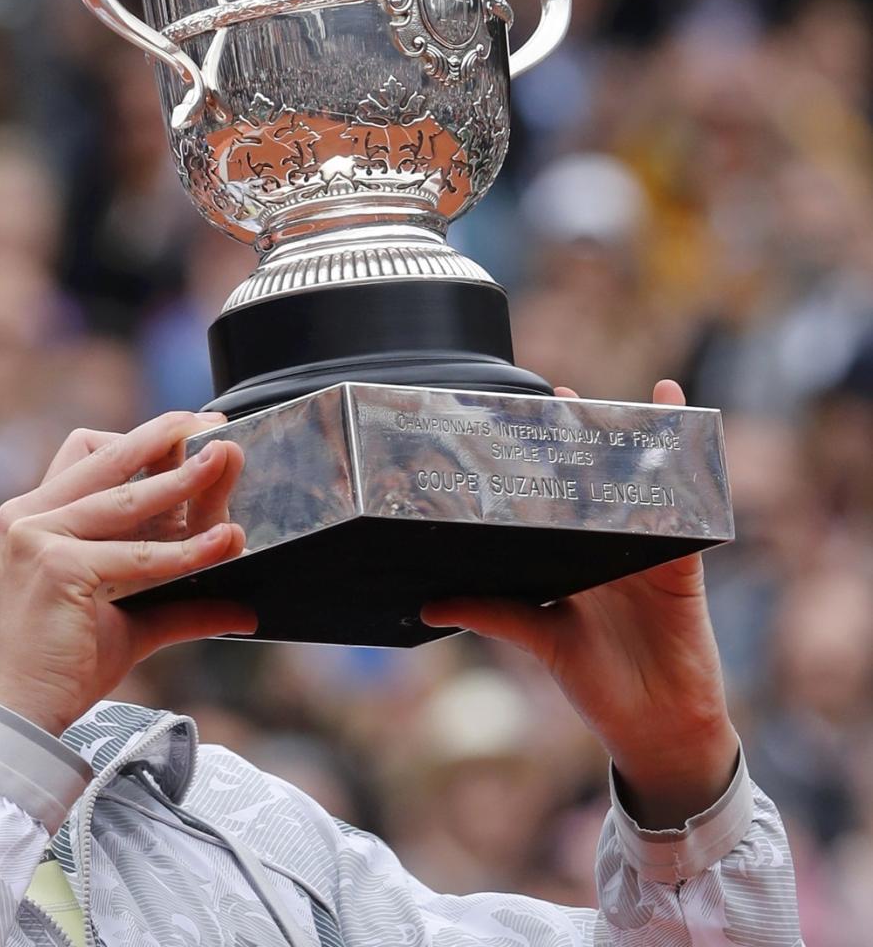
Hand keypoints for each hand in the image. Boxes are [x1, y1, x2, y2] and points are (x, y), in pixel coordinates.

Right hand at [0, 411, 253, 735]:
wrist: (26, 711)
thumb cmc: (66, 663)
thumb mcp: (130, 617)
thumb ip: (180, 600)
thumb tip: (243, 609)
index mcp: (35, 514)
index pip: (89, 453)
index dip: (140, 439)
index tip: (188, 430)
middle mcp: (29, 514)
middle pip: (106, 456)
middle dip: (164, 435)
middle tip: (214, 425)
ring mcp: (40, 536)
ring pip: (128, 499)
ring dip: (185, 481)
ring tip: (226, 462)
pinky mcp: (58, 566)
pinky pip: (138, 554)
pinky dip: (188, 550)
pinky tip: (224, 542)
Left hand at [421, 380, 738, 828]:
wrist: (654, 727)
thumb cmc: (597, 685)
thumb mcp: (536, 639)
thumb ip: (490, 613)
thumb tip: (428, 607)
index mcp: (572, 561)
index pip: (551, 502)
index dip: (536, 465)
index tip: (512, 423)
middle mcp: (608, 550)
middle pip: (596, 484)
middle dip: (583, 437)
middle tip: (561, 391)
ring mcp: (646, 554)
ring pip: (644, 488)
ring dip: (644, 442)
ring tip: (643, 396)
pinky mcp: (679, 568)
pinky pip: (687, 512)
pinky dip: (690, 473)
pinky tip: (688, 435)